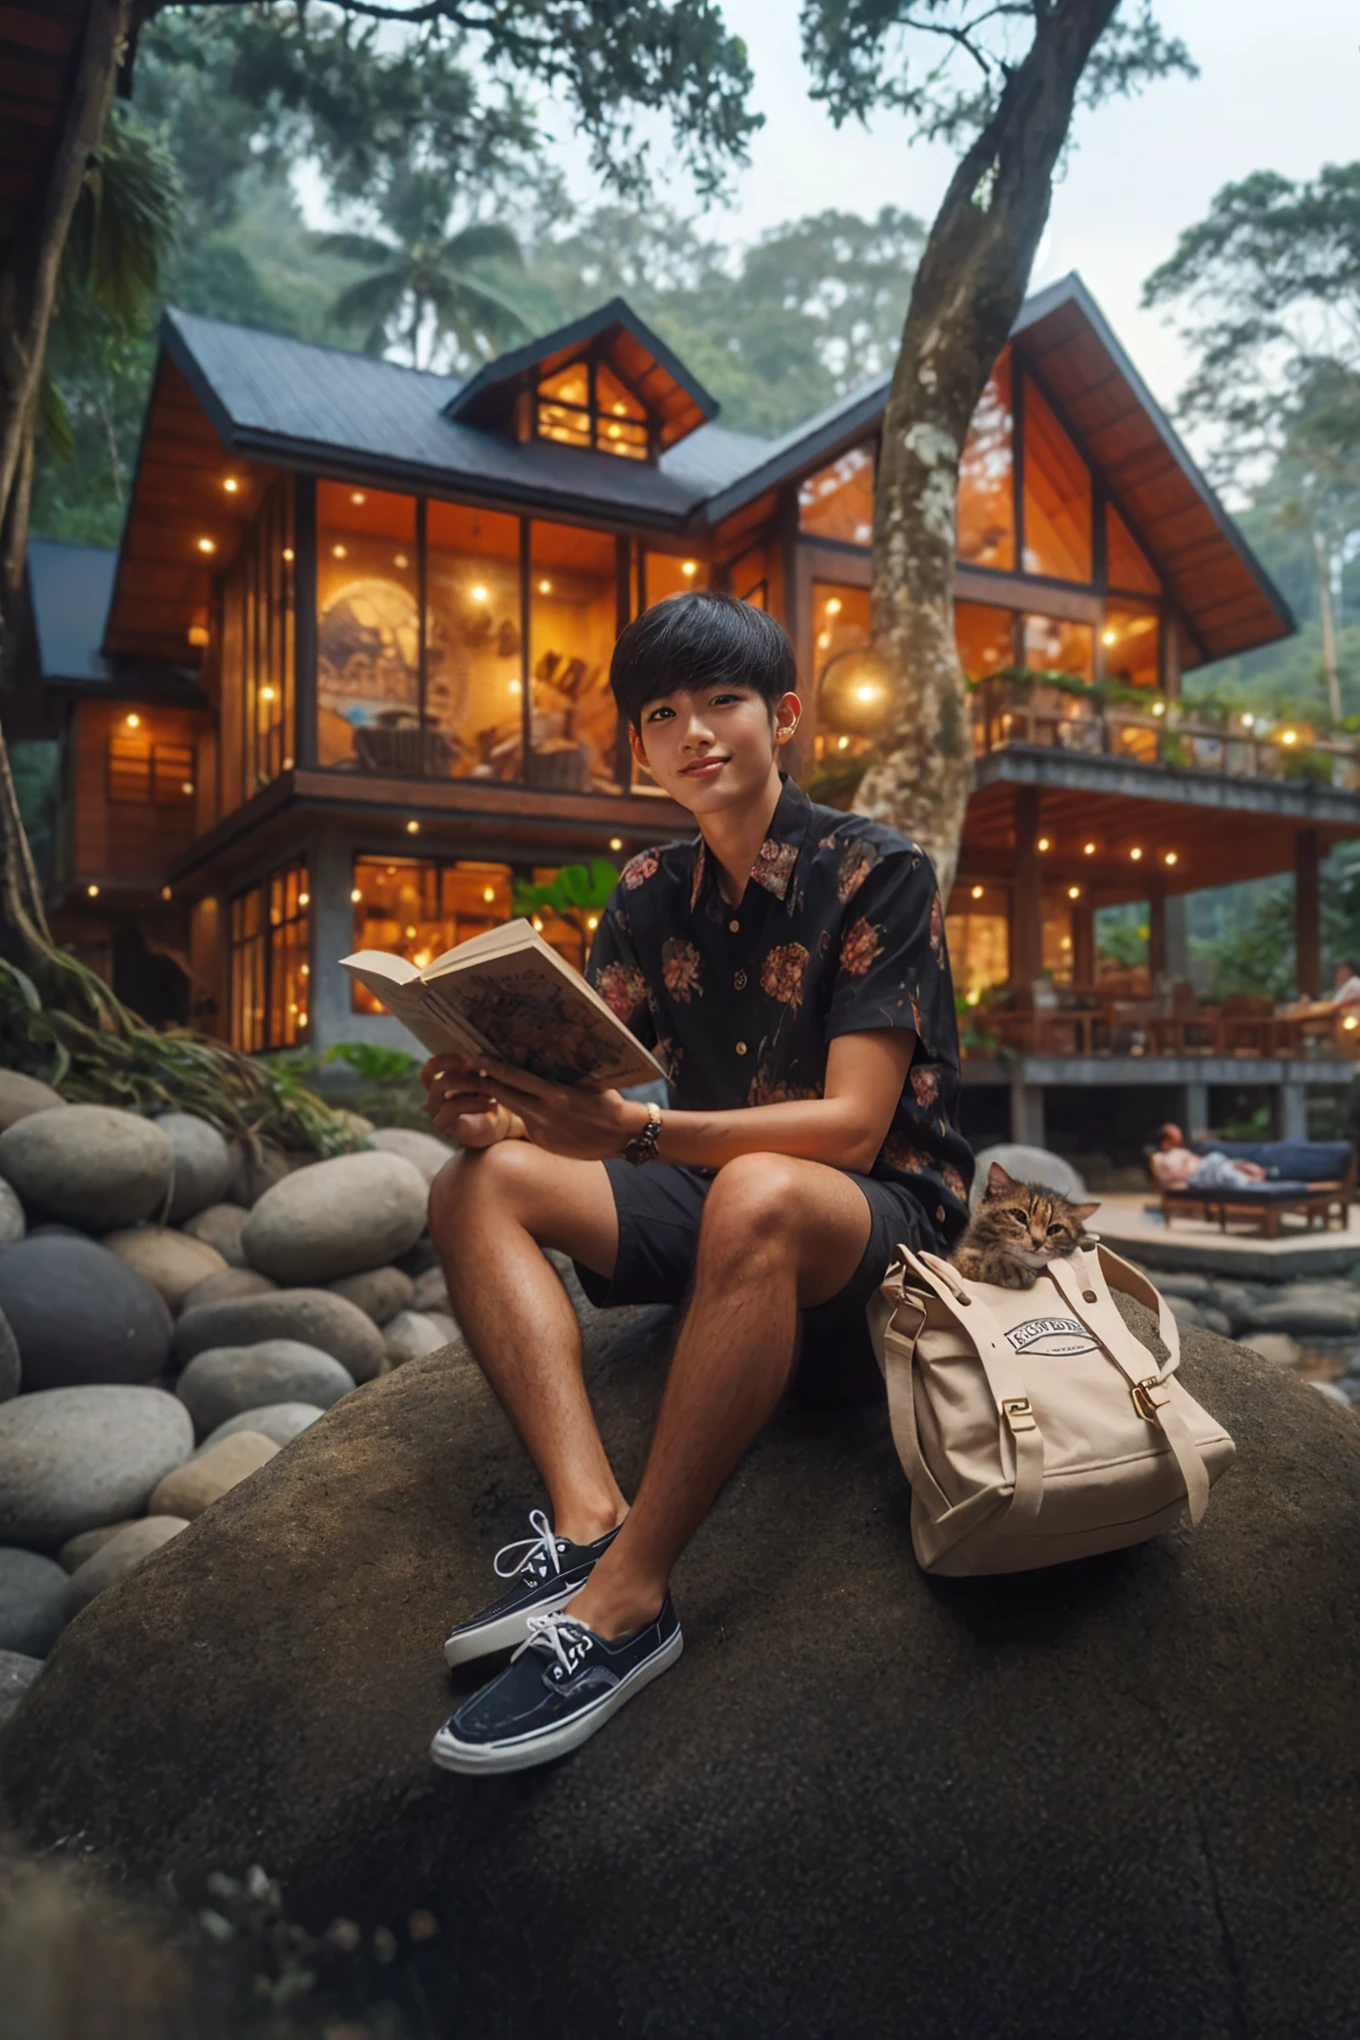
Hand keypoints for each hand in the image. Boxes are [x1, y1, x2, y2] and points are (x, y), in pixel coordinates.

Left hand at [423, 1054, 647, 1160]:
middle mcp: (544, 1113)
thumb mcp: (586, 1082)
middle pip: (504, 1095)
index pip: (514, 1078)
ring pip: (512, 1110)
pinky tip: (525, 1107)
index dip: (490, 1067)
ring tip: (487, 1083)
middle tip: (466, 1068)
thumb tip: (544, 1054)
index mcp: (555, 1094)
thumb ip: (561, 1073)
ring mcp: (542, 1130)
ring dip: (499, 1097)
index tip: (473, 1057)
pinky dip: (524, 1114)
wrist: (623, 1135)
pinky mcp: (543, 1142)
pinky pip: (527, 1124)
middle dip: (484, 1082)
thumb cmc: (608, 1102)